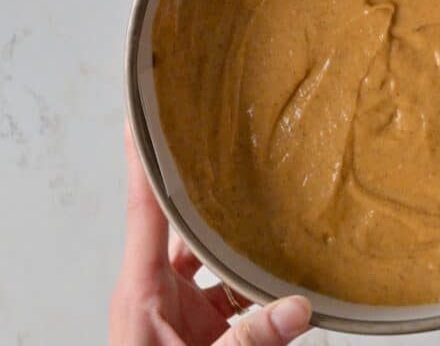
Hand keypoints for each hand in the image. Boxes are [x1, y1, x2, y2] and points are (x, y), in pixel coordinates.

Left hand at [109, 123, 310, 345]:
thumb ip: (249, 338)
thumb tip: (300, 306)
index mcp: (142, 288)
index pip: (144, 208)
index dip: (143, 160)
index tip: (140, 115)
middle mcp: (156, 289)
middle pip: (183, 222)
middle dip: (207, 186)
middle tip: (224, 142)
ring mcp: (177, 307)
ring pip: (210, 255)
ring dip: (238, 239)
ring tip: (270, 201)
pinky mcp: (197, 327)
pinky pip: (227, 290)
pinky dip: (253, 281)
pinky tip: (283, 275)